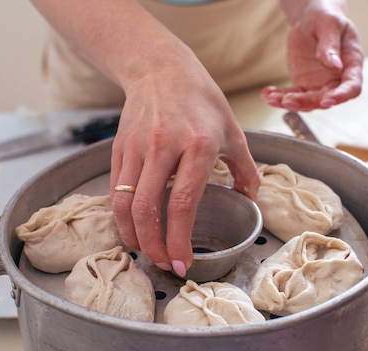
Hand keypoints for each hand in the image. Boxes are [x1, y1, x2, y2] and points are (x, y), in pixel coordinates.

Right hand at [110, 44, 259, 276]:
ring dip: (133, 235)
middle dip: (154, 246)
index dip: (179, 239)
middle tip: (163, 265)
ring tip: (145, 252)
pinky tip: (133, 229)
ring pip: (125, 202)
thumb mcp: (233, 130)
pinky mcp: (119, 147)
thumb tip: (253, 198)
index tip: (182, 263)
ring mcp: (138, 147)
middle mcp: (164, 147)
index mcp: (197, 146)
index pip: (182, 203)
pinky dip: (121, 216)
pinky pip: (115, 188)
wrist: (161, 69)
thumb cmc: (202, 101)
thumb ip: (246, 168)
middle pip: (148, 209)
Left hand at [261, 1, 363, 110]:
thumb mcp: (330, 25)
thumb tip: (336, 66)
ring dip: (289, 103)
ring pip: (307, 102)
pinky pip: (292, 95)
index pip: (351, 87)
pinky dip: (279, 97)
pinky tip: (267, 94)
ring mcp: (319, 85)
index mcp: (351, 65)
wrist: (311, 21)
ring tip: (272, 98)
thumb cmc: (326, 19)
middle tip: (288, 100)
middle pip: (325, 99)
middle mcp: (337, 80)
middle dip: (307, 102)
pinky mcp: (303, 85)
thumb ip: (331, 45)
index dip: (341, 97)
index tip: (326, 101)